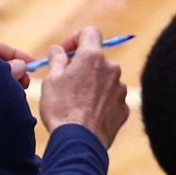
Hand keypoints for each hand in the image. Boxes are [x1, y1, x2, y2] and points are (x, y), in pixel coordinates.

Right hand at [38, 25, 129, 147]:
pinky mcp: (124, 107)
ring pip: (105, 80)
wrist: (79, 142)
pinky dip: (101, 103)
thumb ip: (57, 59)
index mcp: (92, 57)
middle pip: (97, 59)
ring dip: (93, 85)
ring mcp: (120, 88)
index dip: (76, 39)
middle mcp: (112, 68)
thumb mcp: (51, 80)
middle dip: (82, 66)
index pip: (90, 32)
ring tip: (76, 104)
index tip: (66, 53)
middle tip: (66, 83)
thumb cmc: (61, 108)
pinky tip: (88, 116)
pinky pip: (111, 99)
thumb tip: (58, 50)